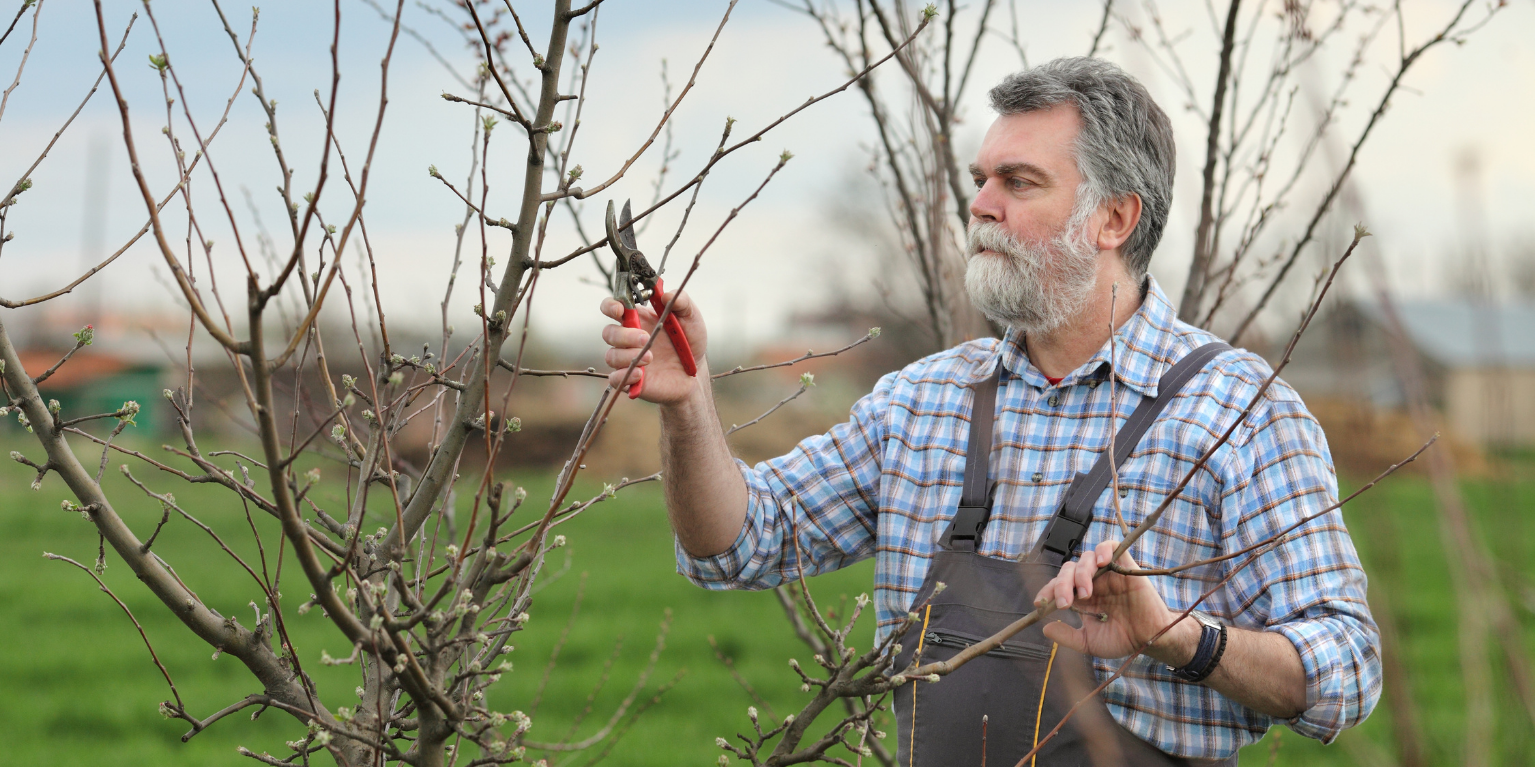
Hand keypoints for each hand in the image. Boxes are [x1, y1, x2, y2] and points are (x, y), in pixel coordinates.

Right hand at [599, 289, 706, 404]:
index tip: (619, 310)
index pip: (612, 307)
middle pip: (609, 333)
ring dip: (628, 356)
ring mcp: (627, 359)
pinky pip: (615, 378)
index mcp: (638, 318)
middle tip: (646, 339)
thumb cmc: (689, 342)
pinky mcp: (629, 379)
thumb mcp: (692, 318)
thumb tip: (666, 294)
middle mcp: (628, 338)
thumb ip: (682, 302)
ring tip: (651, 358)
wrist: (695, 373)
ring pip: (611, 356)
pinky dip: (624, 375)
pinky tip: (640, 374)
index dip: (610, 306)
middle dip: (624, 335)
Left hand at [1033, 539, 1197, 663]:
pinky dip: (1102, 550)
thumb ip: (1068, 637)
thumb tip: (1044, 629)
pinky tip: (1101, 562)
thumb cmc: (1123, 639)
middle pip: (1068, 570)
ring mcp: (1108, 572)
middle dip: (1061, 585)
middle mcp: (1092, 581)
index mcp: (1081, 596)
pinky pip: (1110, 546)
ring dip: (1080, 574)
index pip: (1058, 585)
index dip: (1047, 590)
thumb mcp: (1089, 642)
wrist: (1150, 638)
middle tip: (1064, 604)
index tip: (1040, 603)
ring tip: (1085, 594)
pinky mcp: (1124, 566)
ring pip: (1085, 559)